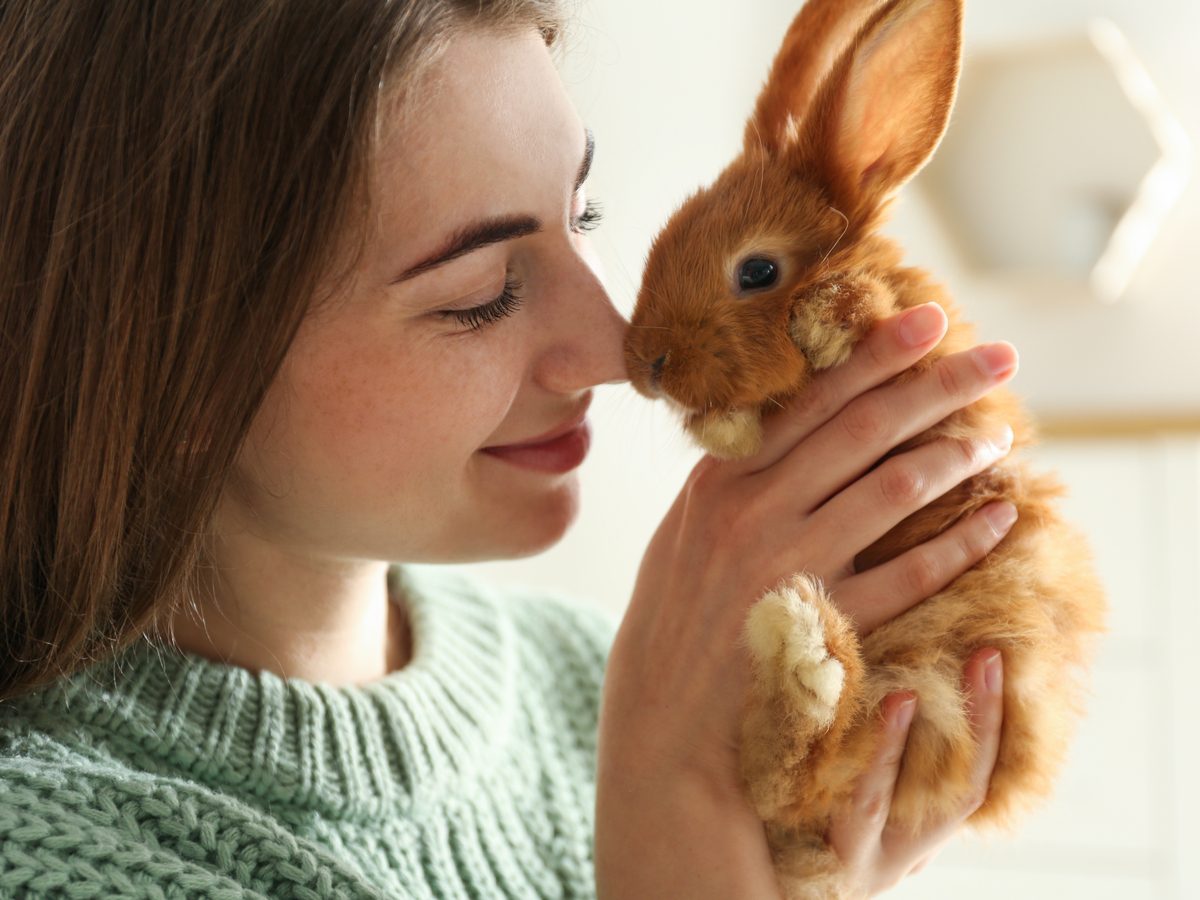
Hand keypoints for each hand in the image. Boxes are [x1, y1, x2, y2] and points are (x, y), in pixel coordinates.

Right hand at [596, 302, 1018, 898]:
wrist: (664, 725)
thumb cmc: (675, 622)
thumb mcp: (683, 536)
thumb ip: (732, 479)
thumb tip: (790, 425)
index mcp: (717, 481)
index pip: (807, 401)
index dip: (874, 356)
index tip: (928, 318)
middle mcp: (750, 512)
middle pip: (860, 430)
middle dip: (935, 385)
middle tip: (996, 354)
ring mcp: (787, 567)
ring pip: (890, 489)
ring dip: (954, 456)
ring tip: (1000, 434)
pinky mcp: (822, 625)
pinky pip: (907, 576)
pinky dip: (959, 544)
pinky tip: (997, 520)